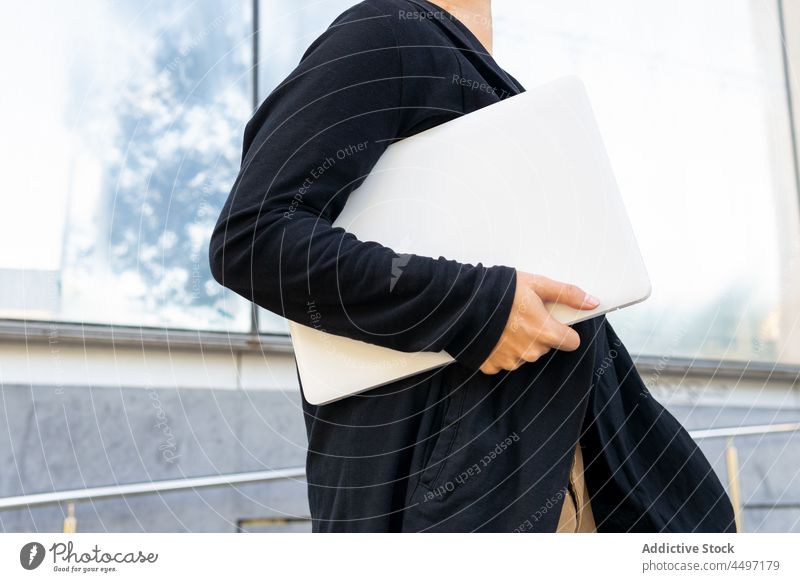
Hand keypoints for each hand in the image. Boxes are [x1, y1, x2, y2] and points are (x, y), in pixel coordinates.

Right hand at [479, 271, 599, 374]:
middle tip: (522, 315)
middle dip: (539, 333)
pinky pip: (504, 361)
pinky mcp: (492, 365)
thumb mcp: (537, 284)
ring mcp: (510, 360)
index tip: (554, 321)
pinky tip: (493, 335)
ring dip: (519, 342)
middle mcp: (530, 351)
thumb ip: (567, 294)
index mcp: (545, 332)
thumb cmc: (500, 290)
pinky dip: (501, 350)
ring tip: (505, 323)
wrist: (462, 301)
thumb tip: (593, 302)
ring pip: (525, 354)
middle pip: (546, 346)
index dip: (564, 331)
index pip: (572, 342)